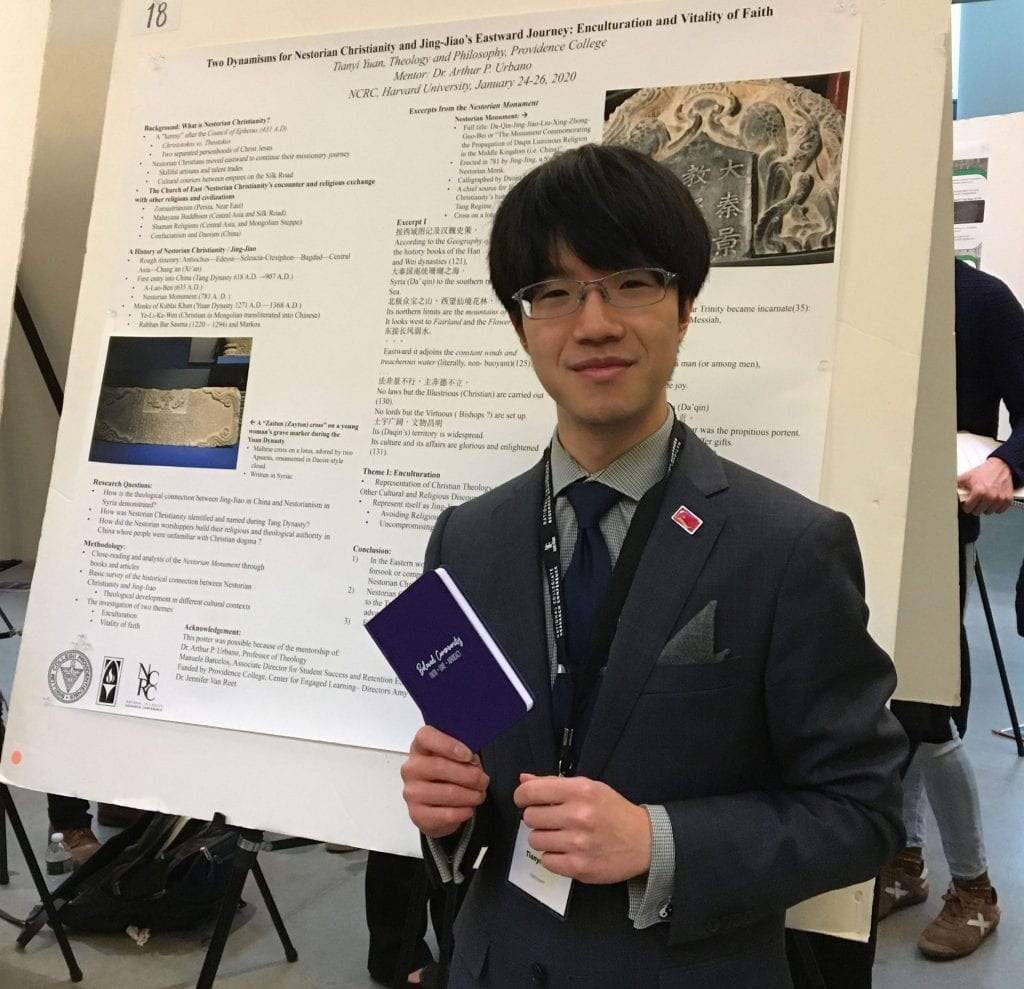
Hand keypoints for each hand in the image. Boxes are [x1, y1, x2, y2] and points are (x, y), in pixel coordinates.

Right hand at [400, 726, 488, 837]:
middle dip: (470, 775)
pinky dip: (464, 811)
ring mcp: (412, 792)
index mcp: (420, 747)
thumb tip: (472, 761)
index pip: (426, 737)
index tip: (468, 755)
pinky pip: (448, 814)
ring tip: (479, 795)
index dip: (448, 745)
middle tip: (483, 780)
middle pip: (440, 767)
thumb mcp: (456, 758)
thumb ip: (464, 754)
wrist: (436, 805)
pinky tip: (468, 808)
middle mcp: (411, 768)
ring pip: (448, 793)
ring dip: (471, 795)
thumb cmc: (448, 774)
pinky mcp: (417, 815)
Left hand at [513, 773, 650, 883]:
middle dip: (537, 818)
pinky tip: (567, 851)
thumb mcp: (588, 788)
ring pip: (535, 840)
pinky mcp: (579, 867)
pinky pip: (546, 861)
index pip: (532, 792)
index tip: (524, 801)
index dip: (522, 797)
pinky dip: (553, 857)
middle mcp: (578, 816)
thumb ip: (554, 783)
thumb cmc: (613, 811)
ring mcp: (578, 843)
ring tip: (561, 836)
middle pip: (530, 817)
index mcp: (579, 791)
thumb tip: (523, 780)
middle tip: (552, 820)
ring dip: (544, 838)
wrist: (644, 841)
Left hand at [957, 457, 1013, 514]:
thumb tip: (945, 487)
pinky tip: (993, 501)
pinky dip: (996, 507)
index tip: (967, 503)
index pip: (968, 508)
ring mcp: (999, 499)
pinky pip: (1000, 511)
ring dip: (985, 507)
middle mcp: (990, 497)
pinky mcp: (1007, 500)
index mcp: (979, 492)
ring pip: (988, 512)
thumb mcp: (967, 477)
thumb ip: (955, 484)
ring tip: (984, 499)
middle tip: (976, 500)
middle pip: (978, 512)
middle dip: (975, 507)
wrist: (1001, 466)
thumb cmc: (984, 471)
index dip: (966, 506)